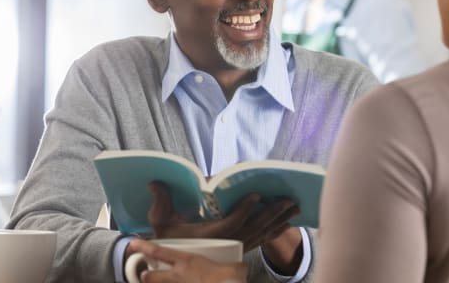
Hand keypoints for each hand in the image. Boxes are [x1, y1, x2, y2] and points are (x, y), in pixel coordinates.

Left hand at [128, 239, 246, 282]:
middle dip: (145, 276)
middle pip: (150, 277)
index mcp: (187, 262)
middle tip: (145, 275)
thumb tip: (240, 266)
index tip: (133, 243)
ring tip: (153, 282)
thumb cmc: (231, 280)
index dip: (143, 247)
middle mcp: (178, 277)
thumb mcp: (233, 268)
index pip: (159, 252)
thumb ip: (233, 265)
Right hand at [147, 181, 299, 251]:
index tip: (256, 195)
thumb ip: (161, 202)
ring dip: (278, 220)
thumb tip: (154, 183)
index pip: (231, 222)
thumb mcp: (161, 221)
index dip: (244, 209)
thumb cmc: (170, 240)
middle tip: (287, 200)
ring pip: (262, 233)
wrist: (177, 264)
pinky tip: (289, 221)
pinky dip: (276, 230)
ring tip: (294, 207)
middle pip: (254, 227)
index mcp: (210, 235)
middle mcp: (227, 242)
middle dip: (272, 213)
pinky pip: (262, 239)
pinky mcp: (242, 249)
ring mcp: (237, 247)